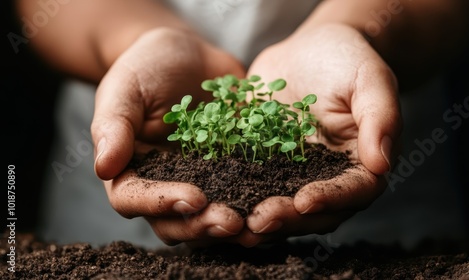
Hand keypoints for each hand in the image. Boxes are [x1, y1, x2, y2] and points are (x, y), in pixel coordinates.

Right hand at [91, 27, 246, 244]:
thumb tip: (104, 168)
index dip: (162, 203)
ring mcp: (199, 181)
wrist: (188, 55)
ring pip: (208, 218)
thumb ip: (113, 126)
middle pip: (175, 221)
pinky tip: (279, 203)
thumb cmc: (147, 67)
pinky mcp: (230, 172)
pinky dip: (257, 203)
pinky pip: (242, 194)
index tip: (194, 197)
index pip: (134, 199)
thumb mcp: (125, 88)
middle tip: (232, 223)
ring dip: (231, 226)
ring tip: (257, 225)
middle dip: (202, 226)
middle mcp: (163, 184)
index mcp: (130, 170)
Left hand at [229, 23, 401, 246]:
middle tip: (258, 221)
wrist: (308, 52)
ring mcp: (291, 175)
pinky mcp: (261, 165)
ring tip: (231, 224)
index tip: (304, 201)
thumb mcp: (369, 78)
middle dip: (286, 219)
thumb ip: (380, 117)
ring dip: (256, 218)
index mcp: (359, 164)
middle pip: (311, 212)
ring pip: (277, 205)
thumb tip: (382, 163)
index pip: (352, 192)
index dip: (330, 200)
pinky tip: (211, 202)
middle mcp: (325, 178)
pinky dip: (231, 195)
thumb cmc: (346, 60)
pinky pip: (247, 183)